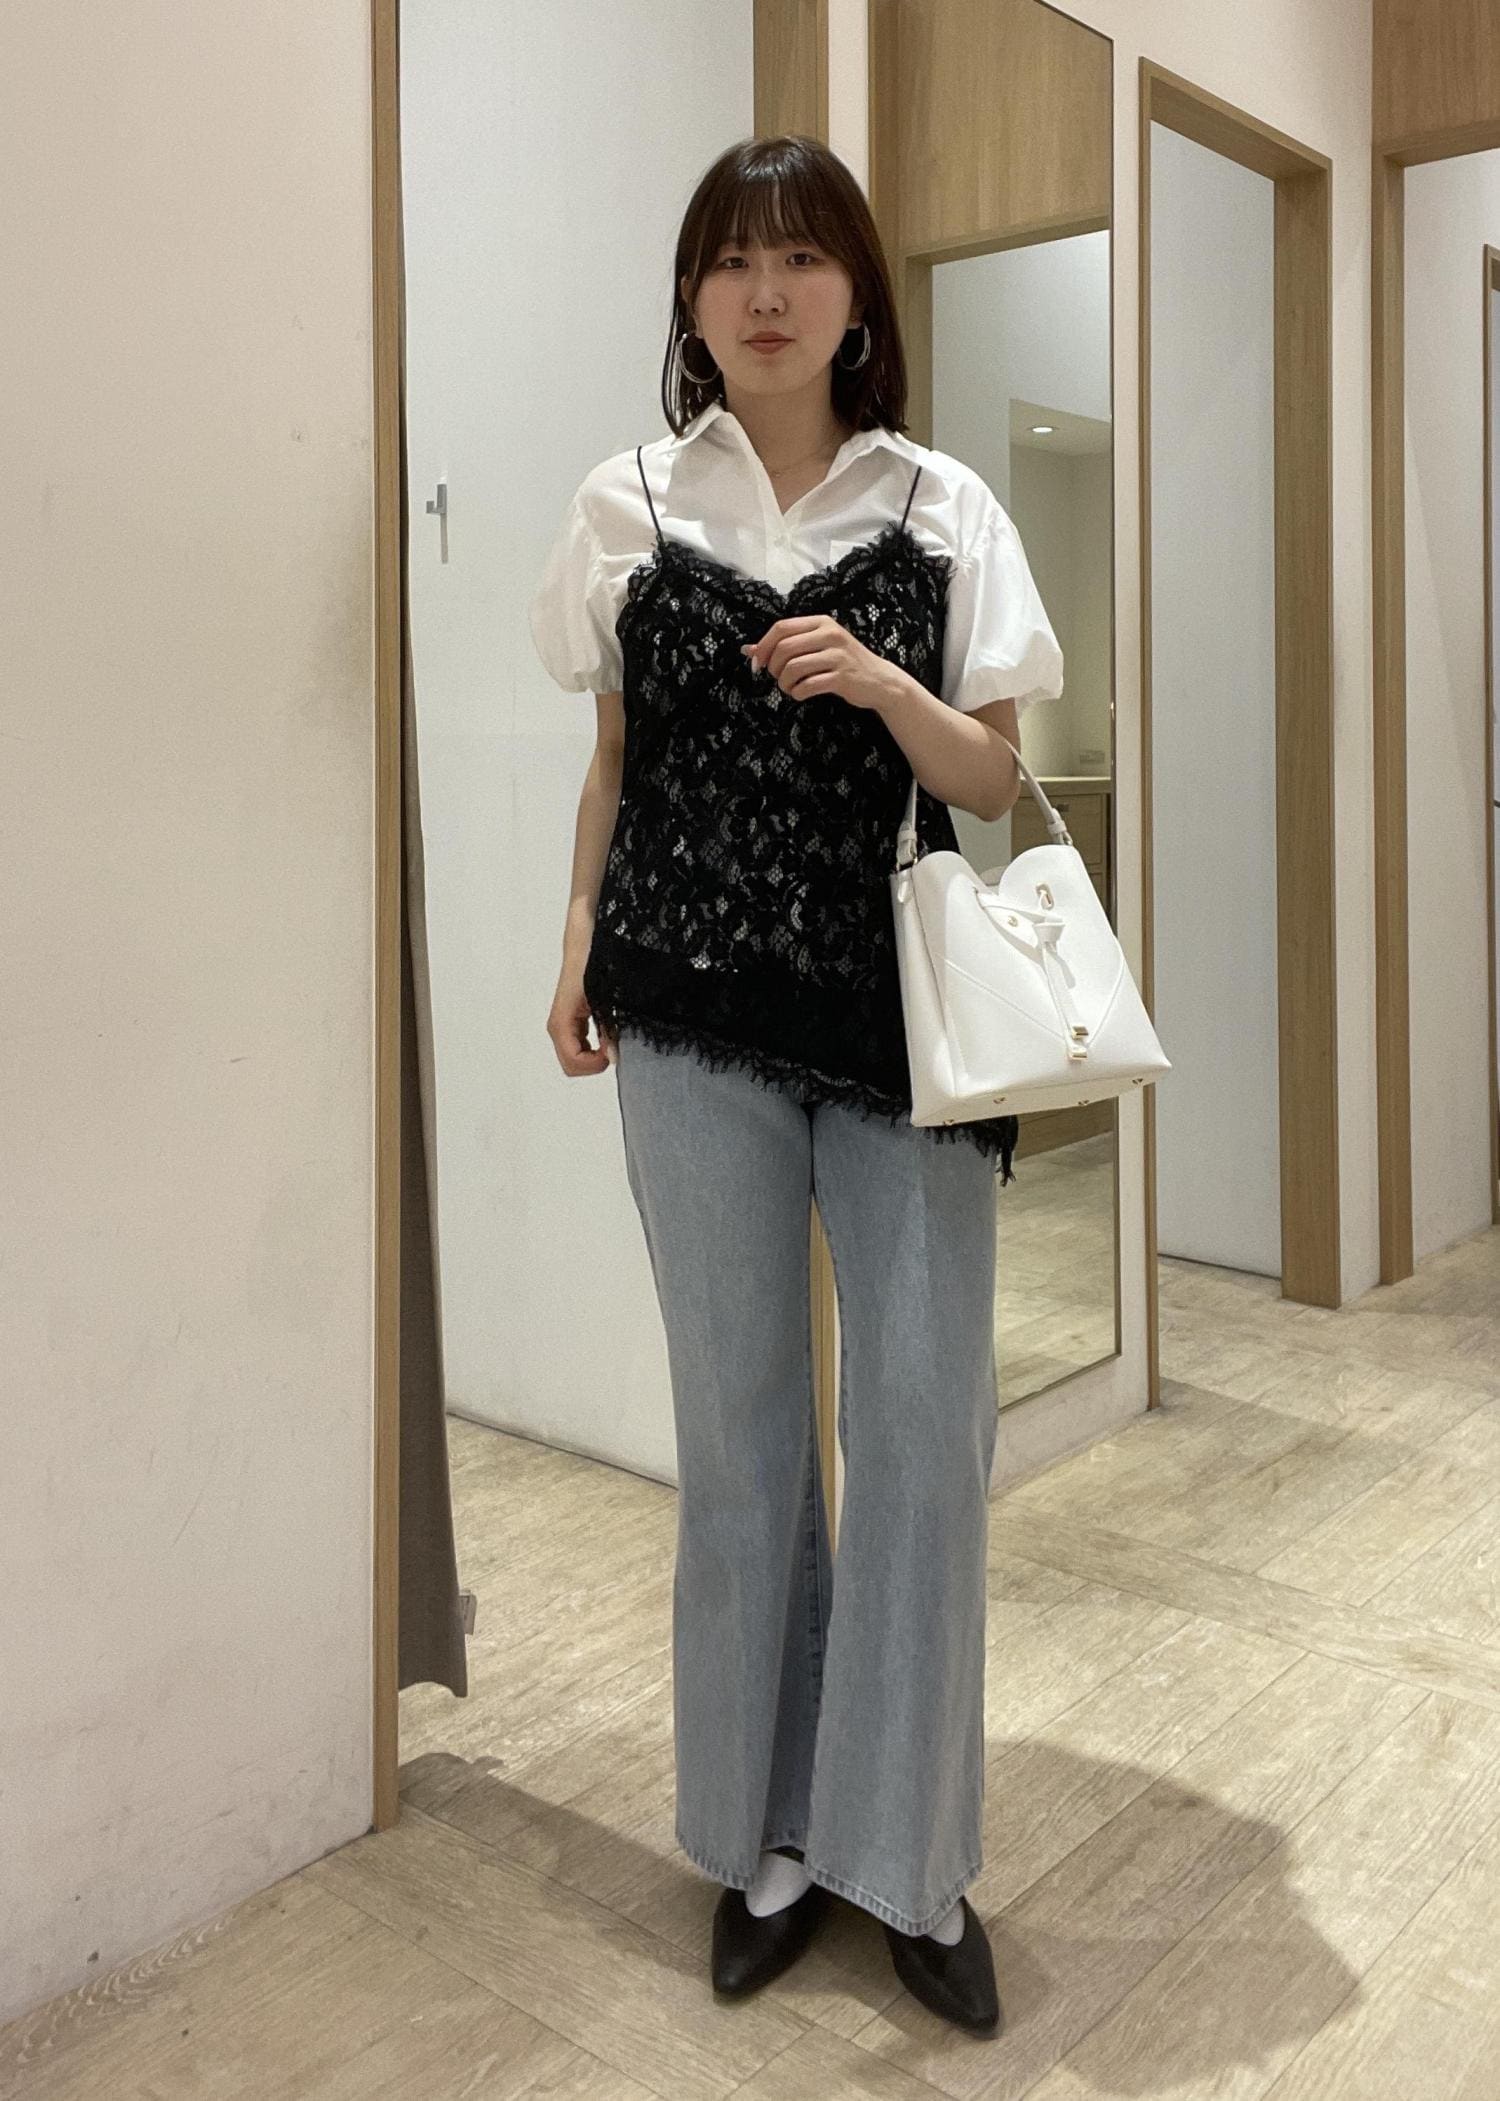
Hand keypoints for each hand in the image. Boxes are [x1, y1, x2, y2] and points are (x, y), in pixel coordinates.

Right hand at [548, 961, 613, 1075]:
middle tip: (615, 1047)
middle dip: (593, 1063)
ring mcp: (563, 1021)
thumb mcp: (606, 997)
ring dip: (594, 1056)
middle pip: (569, 1064)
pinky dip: (593, 1048)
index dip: (594, 1064)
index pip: (572, 1059)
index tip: (614, 1051)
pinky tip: (608, 1035)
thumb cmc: (596, 960)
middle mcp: (558, 1023)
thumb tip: (613, 1057)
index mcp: (563, 1018)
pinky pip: (577, 1044)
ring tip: (613, 1039)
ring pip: (573, 1056)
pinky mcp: (571, 1017)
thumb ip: (609, 1029)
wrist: (587, 938)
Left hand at [740, 615, 897, 710]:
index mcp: (821, 623)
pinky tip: (801, 694)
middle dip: (773, 667)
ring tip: (789, 688)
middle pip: (784, 648)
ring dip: (784, 683)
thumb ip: (786, 645)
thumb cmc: (843, 663)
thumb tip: (748, 650)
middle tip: (777, 678)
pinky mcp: (842, 677)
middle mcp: (830, 634)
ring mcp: (838, 655)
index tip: (758, 664)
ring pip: (793, 668)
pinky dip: (798, 693)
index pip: (781, 628)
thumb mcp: (817, 646)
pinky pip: (808, 686)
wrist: (879, 680)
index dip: (763, 646)